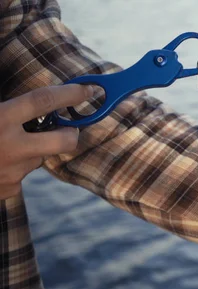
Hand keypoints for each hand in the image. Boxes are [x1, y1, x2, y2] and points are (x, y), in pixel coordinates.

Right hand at [0, 84, 91, 198]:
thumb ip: (3, 107)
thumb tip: (31, 101)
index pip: (43, 101)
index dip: (69, 93)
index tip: (88, 89)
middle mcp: (10, 146)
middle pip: (64, 140)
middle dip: (71, 133)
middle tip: (65, 127)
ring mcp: (13, 171)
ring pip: (39, 156)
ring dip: (32, 149)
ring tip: (3, 144)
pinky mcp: (10, 190)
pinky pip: (23, 173)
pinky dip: (14, 165)